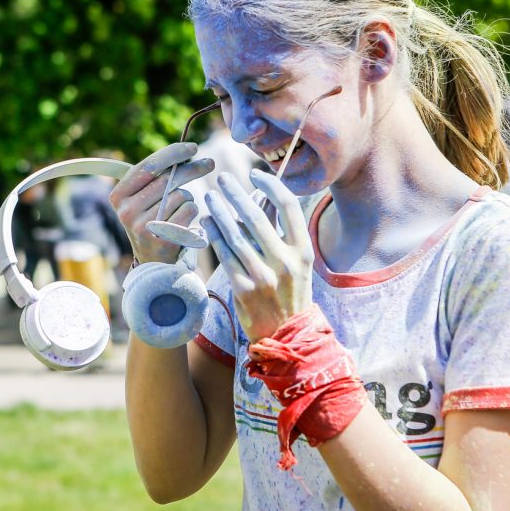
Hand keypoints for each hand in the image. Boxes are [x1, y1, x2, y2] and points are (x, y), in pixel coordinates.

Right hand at [109, 142, 213, 264]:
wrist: (153, 262)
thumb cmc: (153, 220)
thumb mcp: (144, 198)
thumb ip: (157, 175)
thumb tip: (190, 151)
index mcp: (118, 196)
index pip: (148, 166)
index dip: (173, 153)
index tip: (193, 147)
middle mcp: (126, 211)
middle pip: (167, 179)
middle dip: (192, 168)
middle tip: (209, 163)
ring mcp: (143, 227)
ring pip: (181, 195)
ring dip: (188, 198)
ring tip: (179, 210)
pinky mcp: (162, 239)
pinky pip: (189, 210)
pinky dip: (192, 212)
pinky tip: (184, 222)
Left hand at [201, 170, 313, 341]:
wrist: (287, 335)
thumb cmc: (291, 293)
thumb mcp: (299, 264)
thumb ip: (284, 236)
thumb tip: (264, 200)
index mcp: (303, 251)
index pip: (288, 206)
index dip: (270, 185)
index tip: (255, 175)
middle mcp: (285, 262)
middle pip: (256, 216)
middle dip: (236, 193)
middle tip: (222, 179)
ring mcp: (264, 276)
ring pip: (236, 234)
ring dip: (219, 212)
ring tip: (210, 197)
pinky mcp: (244, 290)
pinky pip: (225, 255)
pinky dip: (214, 235)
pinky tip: (206, 222)